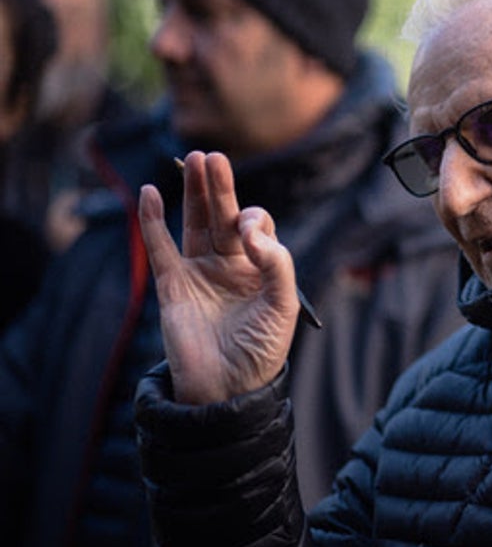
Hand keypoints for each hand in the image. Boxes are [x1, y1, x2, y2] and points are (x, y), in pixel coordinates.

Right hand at [137, 151, 298, 403]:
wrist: (229, 389)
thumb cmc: (262, 349)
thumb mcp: (284, 302)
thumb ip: (276, 261)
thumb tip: (248, 228)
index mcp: (260, 268)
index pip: (257, 227)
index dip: (254, 220)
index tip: (250, 235)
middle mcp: (230, 266)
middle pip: (223, 215)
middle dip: (219, 187)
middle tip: (213, 157)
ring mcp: (199, 273)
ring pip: (194, 224)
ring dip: (193, 193)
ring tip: (194, 160)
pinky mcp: (172, 286)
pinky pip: (160, 248)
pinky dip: (153, 221)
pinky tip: (152, 193)